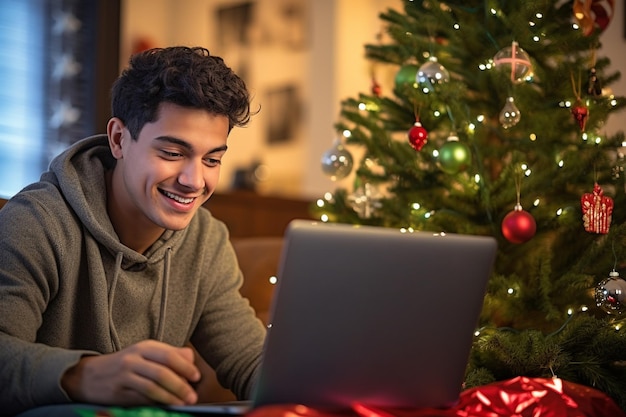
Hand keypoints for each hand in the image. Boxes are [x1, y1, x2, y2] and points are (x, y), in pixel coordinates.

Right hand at [61, 340, 200, 405]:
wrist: (88, 375)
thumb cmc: (124, 364)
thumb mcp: (146, 353)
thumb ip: (169, 354)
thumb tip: (191, 358)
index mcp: (144, 347)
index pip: (169, 355)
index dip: (186, 367)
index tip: (196, 377)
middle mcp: (133, 359)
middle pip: (162, 372)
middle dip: (180, 386)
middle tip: (192, 396)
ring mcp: (124, 376)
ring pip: (152, 387)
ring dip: (170, 397)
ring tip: (182, 403)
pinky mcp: (118, 392)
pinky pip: (141, 399)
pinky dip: (156, 403)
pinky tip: (166, 406)